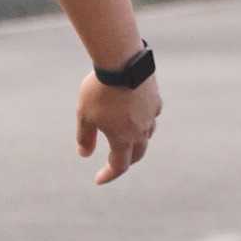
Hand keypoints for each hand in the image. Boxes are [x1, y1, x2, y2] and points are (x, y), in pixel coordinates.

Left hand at [75, 71, 162, 185]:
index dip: (108, 175)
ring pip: (147, 136)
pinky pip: (152, 116)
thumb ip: (85, 137)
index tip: (98, 179)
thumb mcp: (85, 115)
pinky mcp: (155, 99)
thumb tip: (84, 155)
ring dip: (136, 142)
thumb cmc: (99, 90)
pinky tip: (137, 115)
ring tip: (125, 139)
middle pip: (137, 154)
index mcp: (123, 139)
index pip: (119, 166)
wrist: (122, 61)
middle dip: (125, 162)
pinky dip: (144, 121)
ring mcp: (151, 115)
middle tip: (113, 163)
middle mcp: (141, 131)